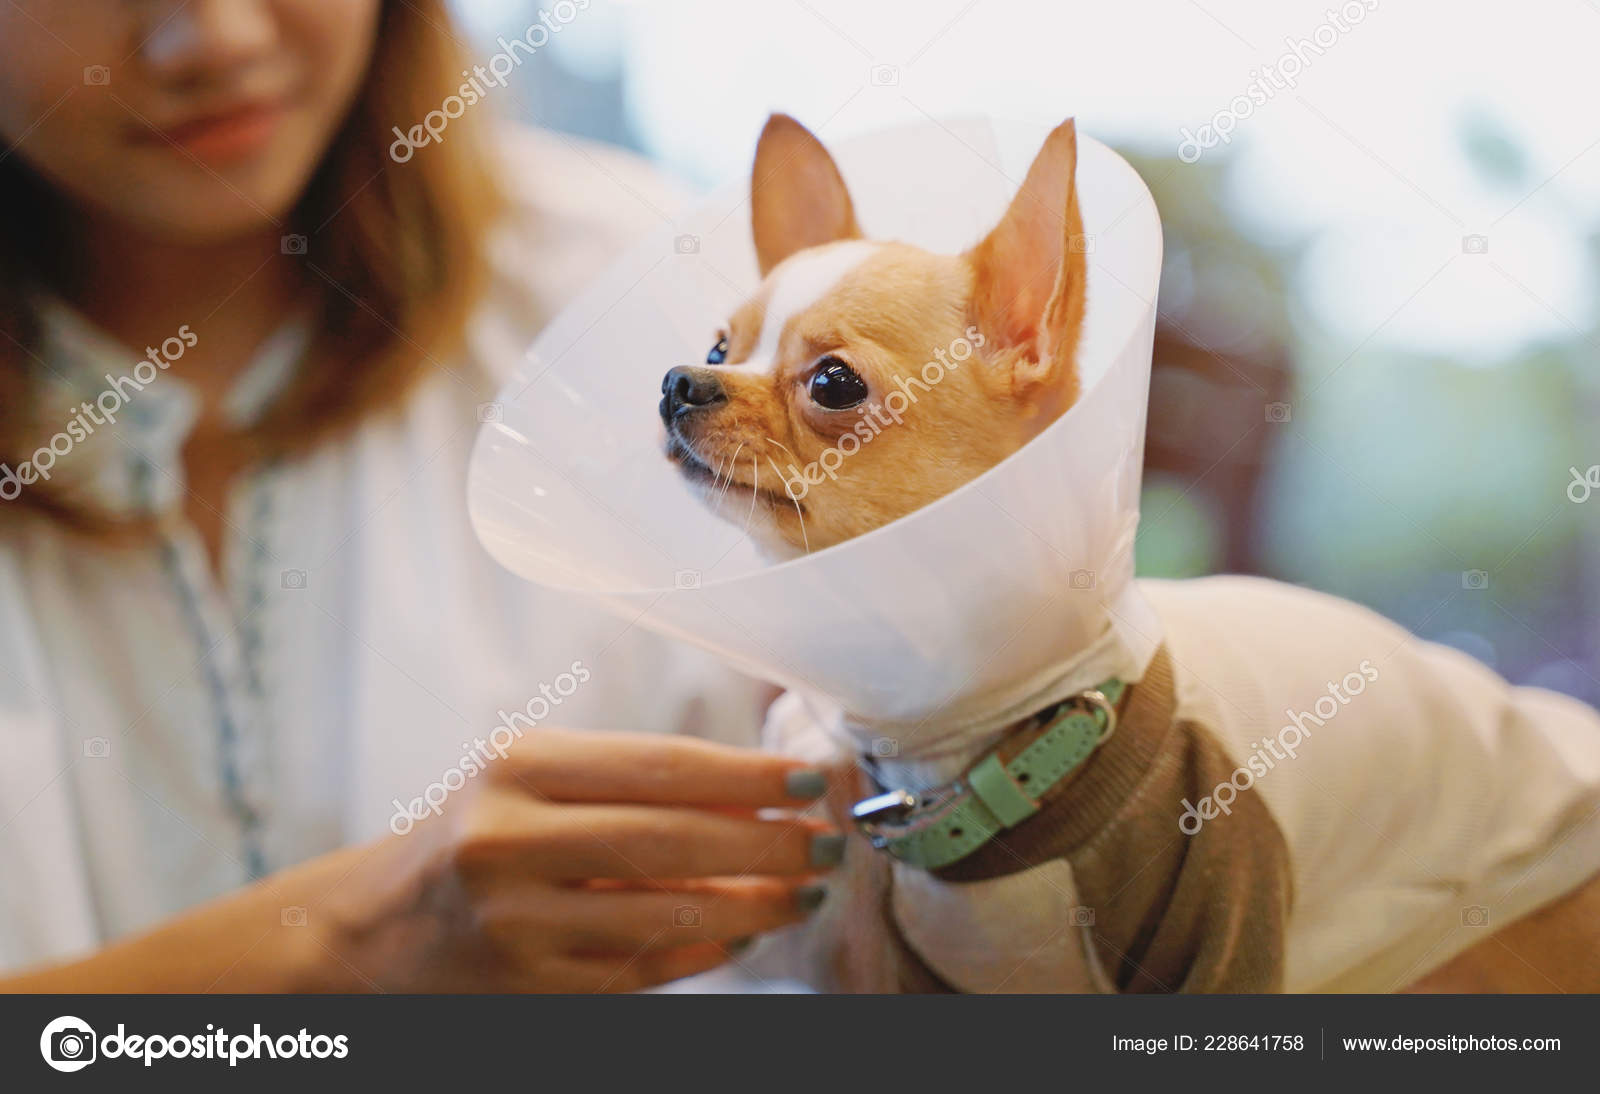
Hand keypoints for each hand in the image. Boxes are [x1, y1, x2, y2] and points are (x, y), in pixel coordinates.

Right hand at [319, 728, 841, 991]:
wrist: (375, 927)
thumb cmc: (476, 832)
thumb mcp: (536, 781)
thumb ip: (635, 782)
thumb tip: (759, 790)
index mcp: (519, 766)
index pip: (662, 765)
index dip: (751, 774)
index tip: (815, 779)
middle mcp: (511, 838)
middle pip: (674, 840)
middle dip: (768, 843)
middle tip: (826, 844)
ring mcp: (519, 920)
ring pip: (667, 914)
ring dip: (754, 904)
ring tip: (803, 892)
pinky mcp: (531, 985)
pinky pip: (643, 969)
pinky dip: (706, 951)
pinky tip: (745, 934)